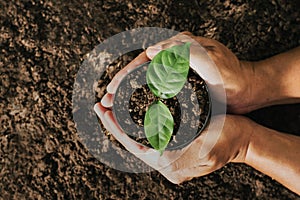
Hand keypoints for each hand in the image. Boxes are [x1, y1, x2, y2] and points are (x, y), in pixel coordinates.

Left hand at [95, 101, 252, 183]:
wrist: (244, 140)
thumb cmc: (229, 137)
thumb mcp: (206, 143)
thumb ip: (182, 151)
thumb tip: (156, 153)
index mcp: (172, 166)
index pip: (133, 146)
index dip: (116, 127)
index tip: (103, 110)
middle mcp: (168, 167)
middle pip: (132, 144)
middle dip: (114, 125)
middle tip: (100, 106)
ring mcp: (170, 161)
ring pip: (138, 142)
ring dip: (122, 126)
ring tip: (109, 109)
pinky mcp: (174, 153)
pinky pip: (148, 140)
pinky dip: (135, 128)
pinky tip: (129, 117)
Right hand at [102, 32, 256, 112]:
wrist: (248, 89)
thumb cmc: (232, 76)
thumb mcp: (212, 63)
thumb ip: (185, 53)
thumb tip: (152, 49)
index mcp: (178, 48)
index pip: (144, 59)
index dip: (125, 75)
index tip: (112, 90)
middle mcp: (174, 57)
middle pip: (140, 69)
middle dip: (121, 84)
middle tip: (106, 100)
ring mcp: (176, 70)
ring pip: (145, 79)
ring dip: (129, 92)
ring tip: (114, 105)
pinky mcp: (180, 82)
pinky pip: (155, 88)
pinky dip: (143, 97)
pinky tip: (134, 107)